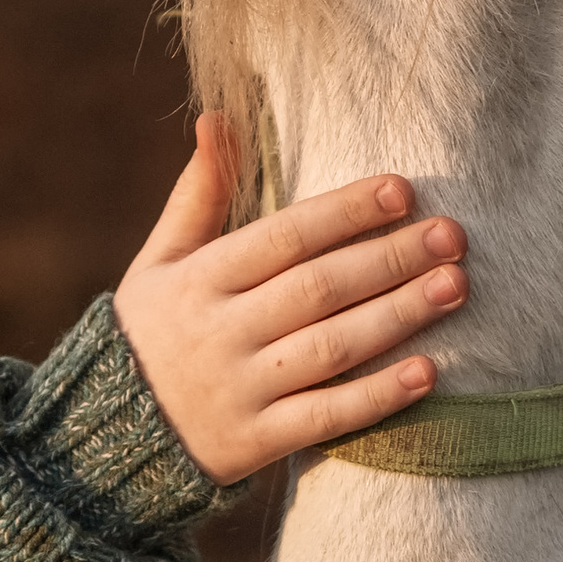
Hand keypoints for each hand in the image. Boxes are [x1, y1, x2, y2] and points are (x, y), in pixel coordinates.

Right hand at [112, 115, 467, 482]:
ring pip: (331, 348)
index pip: (284, 237)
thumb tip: (218, 119)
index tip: (402, 190)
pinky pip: (326, 418)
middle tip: (453, 236)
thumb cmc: (150, 331)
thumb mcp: (160, 260)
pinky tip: (429, 373)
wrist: (108, 437)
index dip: (345, 211)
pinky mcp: (256, 442)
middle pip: (318, 288)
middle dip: (390, 258)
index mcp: (200, 280)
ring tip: (454, 286)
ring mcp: (240, 390)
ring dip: (398, 317)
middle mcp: (221, 332)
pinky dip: (377, 397)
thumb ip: (198, 194)